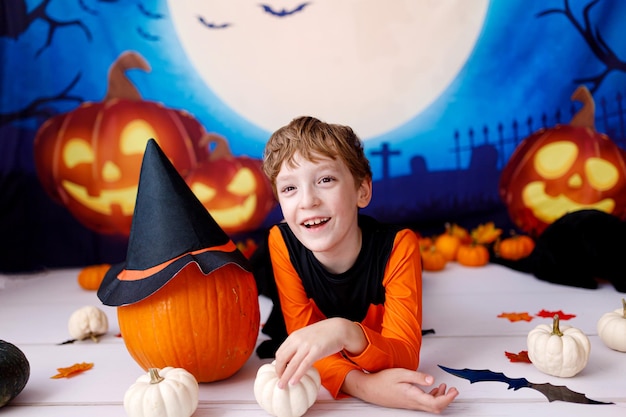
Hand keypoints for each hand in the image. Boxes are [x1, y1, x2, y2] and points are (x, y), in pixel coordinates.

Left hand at [274, 318, 365, 388]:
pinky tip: (293, 382)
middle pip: (282, 358)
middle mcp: (298, 340)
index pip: (279, 352)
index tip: (279, 373)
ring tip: (282, 386)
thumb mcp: (306, 336)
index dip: (277, 365)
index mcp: (294, 336)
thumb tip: (291, 359)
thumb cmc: (323, 334)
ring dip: (285, 377)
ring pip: (292, 364)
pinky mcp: (317, 351)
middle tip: (280, 381)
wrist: (338, 328)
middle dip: (278, 372)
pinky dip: (297, 375)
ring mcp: (307, 345)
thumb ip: (298, 345)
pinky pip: (304, 365)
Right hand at [343, 368, 457, 413]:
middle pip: (435, 408)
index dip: (447, 398)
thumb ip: (417, 376)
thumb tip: (432, 379)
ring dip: (440, 398)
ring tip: (444, 387)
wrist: (369, 388)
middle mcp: (413, 403)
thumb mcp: (400, 373)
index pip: (435, 403)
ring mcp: (410, 403)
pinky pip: (424, 404)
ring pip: (430, 406)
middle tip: (453, 390)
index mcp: (412, 396)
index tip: (454, 391)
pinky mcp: (408, 402)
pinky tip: (431, 388)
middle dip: (447, 400)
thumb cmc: (382, 380)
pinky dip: (431, 397)